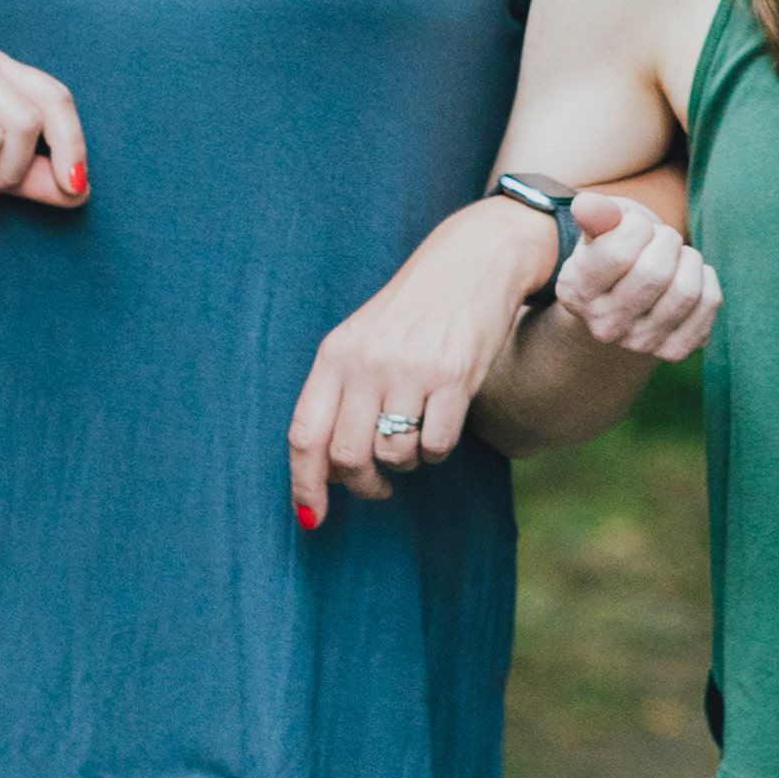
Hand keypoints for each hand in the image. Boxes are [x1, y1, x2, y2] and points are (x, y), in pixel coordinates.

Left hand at [290, 208, 537, 525]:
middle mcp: (368, 362)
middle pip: (347, 457)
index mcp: (335, 354)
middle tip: (378, 485)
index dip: (305, 484)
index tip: (313, 516)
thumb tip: (326, 471)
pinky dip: (436, 449)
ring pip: (394, 455)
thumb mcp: (362, 340)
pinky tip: (440, 423)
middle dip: (363, 484)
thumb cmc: (412, 312)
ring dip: (404, 462)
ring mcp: (411, 370)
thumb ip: (340, 395)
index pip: (305, 434)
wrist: (472, 261)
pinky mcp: (455, 377)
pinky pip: (436, 446)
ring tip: (413, 435)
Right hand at [542, 190, 720, 362]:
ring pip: (686, 290)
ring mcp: (640, 344)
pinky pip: (709, 303)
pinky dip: (706, 278)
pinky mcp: (674, 350)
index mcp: (576, 291)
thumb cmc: (614, 247)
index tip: (635, 225)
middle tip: (660, 239)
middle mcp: (604, 326)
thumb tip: (584, 204)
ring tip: (674, 256)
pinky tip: (688, 276)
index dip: (637, 226)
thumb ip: (596, 213)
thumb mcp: (601, 226)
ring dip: (688, 258)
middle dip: (667, 240)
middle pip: (656, 273)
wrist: (626, 295)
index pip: (619, 253)